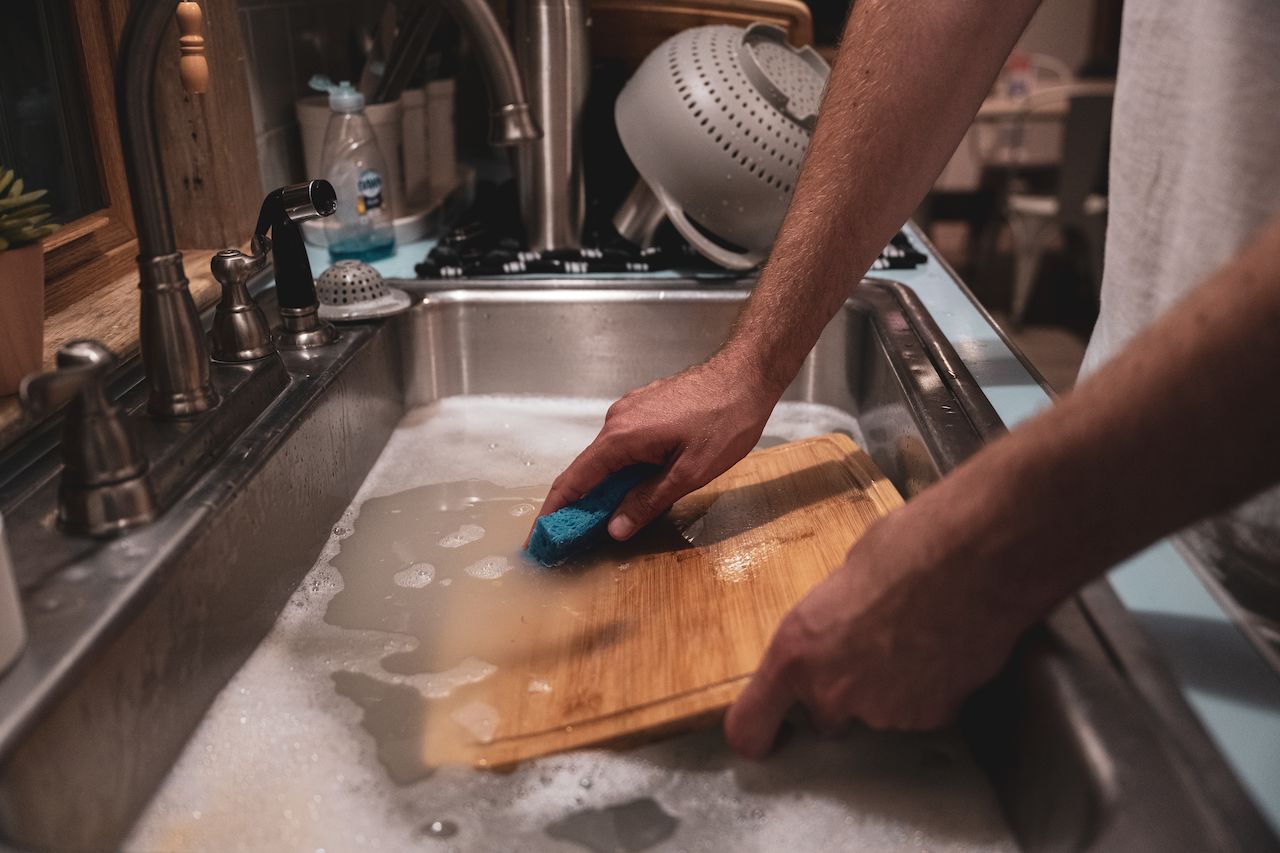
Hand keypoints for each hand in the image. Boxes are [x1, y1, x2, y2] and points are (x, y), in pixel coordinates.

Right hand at [538, 353, 782, 540]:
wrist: (747, 375)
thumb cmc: (725, 420)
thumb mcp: (689, 472)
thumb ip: (648, 501)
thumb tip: (615, 528)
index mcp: (621, 437)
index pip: (575, 478)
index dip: (555, 509)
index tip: (540, 535)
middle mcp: (617, 419)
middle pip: (588, 468)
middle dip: (578, 504)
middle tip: (573, 537)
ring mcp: (631, 409)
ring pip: (608, 456)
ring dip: (604, 486)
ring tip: (606, 518)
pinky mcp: (645, 406)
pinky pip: (624, 443)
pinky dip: (621, 468)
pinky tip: (635, 485)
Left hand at [723, 489, 1030, 756]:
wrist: (977, 557)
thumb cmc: (905, 546)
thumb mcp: (839, 580)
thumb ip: (826, 625)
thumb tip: (833, 632)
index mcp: (795, 653)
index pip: (749, 728)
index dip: (758, 735)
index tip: (770, 736)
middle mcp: (832, 693)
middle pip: (825, 718)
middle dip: (841, 693)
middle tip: (869, 647)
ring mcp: (885, 711)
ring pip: (877, 712)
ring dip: (890, 686)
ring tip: (915, 635)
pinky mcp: (932, 717)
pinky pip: (921, 710)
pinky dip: (930, 689)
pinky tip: (943, 649)